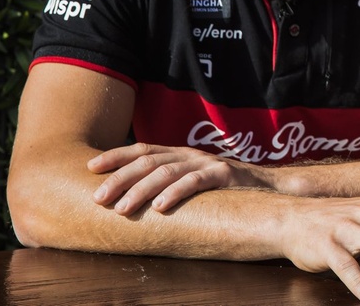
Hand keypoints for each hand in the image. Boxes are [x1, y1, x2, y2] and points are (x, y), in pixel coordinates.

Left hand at [89, 143, 271, 213]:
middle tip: (98, 198)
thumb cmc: (224, 190)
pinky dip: (175, 193)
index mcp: (179, 154)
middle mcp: (190, 154)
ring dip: (140, 190)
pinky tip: (160, 206)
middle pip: (148, 161)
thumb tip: (129, 199)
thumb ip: (168, 184)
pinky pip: (196, 181)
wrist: (270, 188)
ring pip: (166, 171)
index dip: (115, 156)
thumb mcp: (192, 182)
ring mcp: (207, 162)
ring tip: (121, 209)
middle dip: (119, 178)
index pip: (142, 149)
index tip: (89, 167)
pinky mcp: (224, 175)